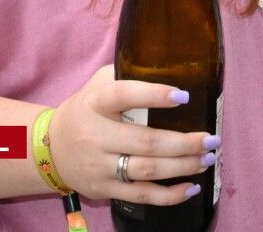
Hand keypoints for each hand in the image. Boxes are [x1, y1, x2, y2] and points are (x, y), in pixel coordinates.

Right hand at [48, 65, 215, 204]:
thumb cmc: (87, 109)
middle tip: (212, 139)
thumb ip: (128, 73)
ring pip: (146, 170)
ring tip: (208, 159)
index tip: (184, 96)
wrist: (50, 148)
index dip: (154, 95)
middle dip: (184, 143)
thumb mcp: (99, 84)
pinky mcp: (103, 189)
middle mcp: (96, 135)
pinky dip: (168, 195)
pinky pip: (140, 195)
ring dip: (182, 167)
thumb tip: (173, 66)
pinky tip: (191, 187)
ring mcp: (99, 166)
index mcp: (96, 103)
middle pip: (145, 142)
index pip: (124, 95)